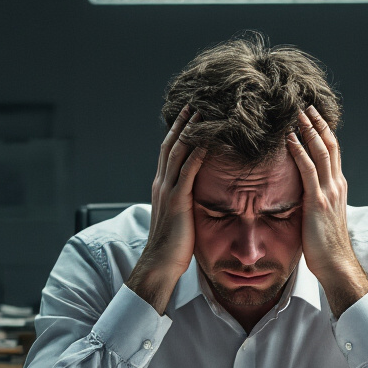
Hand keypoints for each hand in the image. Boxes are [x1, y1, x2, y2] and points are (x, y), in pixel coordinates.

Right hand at [127, 106, 206, 314]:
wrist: (159, 264)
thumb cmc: (173, 246)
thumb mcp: (179, 217)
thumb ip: (185, 201)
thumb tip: (197, 193)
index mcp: (162, 186)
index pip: (169, 151)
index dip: (179, 131)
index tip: (190, 115)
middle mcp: (162, 183)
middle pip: (171, 144)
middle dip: (183, 123)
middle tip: (196, 102)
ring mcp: (168, 191)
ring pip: (178, 152)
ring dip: (191, 131)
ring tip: (203, 112)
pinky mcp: (177, 201)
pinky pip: (188, 171)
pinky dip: (197, 154)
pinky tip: (208, 141)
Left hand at [287, 105, 367, 316]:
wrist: (337, 265)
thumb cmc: (326, 247)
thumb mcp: (322, 218)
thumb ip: (316, 201)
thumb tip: (302, 194)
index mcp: (338, 188)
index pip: (333, 151)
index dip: (324, 131)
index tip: (312, 116)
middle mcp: (337, 185)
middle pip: (330, 144)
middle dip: (317, 123)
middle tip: (304, 104)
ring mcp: (329, 192)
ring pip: (321, 151)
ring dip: (308, 129)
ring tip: (296, 112)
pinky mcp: (318, 202)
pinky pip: (307, 169)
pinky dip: (298, 150)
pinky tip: (288, 138)